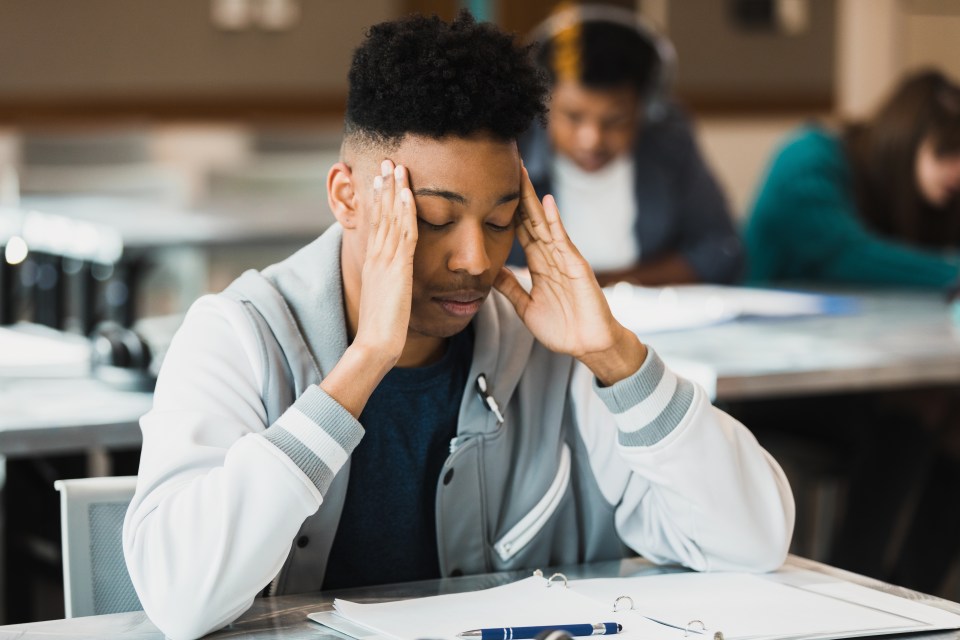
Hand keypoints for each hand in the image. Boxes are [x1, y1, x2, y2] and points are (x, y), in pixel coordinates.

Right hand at [352, 160, 418, 368]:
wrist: (376, 343)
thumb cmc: (382, 327)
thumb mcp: (384, 297)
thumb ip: (389, 283)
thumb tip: (394, 279)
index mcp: (373, 261)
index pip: (375, 222)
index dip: (379, 198)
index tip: (381, 178)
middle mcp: (376, 255)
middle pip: (379, 213)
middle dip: (383, 185)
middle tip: (387, 160)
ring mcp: (385, 259)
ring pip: (390, 217)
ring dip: (394, 189)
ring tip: (397, 166)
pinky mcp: (398, 267)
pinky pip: (403, 233)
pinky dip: (404, 211)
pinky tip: (407, 193)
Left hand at [494, 167, 645, 384]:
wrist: (588, 345)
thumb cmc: (562, 329)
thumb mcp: (526, 307)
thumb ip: (510, 288)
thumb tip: (491, 272)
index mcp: (539, 266)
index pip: (520, 231)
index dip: (507, 211)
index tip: (493, 190)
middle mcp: (551, 257)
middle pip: (531, 220)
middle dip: (518, 195)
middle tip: (505, 168)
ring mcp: (564, 259)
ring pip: (544, 224)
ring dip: (533, 199)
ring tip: (521, 174)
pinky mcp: (577, 266)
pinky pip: (563, 241)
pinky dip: (555, 221)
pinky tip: (547, 203)